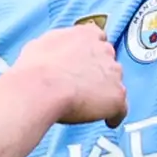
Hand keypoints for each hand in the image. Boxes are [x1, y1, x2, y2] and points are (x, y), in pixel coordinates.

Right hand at [4, 21, 127, 126]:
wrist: (42, 87)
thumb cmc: (36, 68)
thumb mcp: (42, 44)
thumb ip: (58, 45)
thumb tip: (55, 53)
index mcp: (87, 34)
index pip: (98, 39)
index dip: (91, 54)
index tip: (85, 63)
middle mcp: (104, 50)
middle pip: (108, 62)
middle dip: (99, 73)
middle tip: (83, 86)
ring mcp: (114, 73)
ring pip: (115, 84)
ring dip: (106, 92)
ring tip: (91, 105)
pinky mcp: (116, 96)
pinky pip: (121, 108)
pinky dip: (115, 115)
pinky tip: (108, 121)